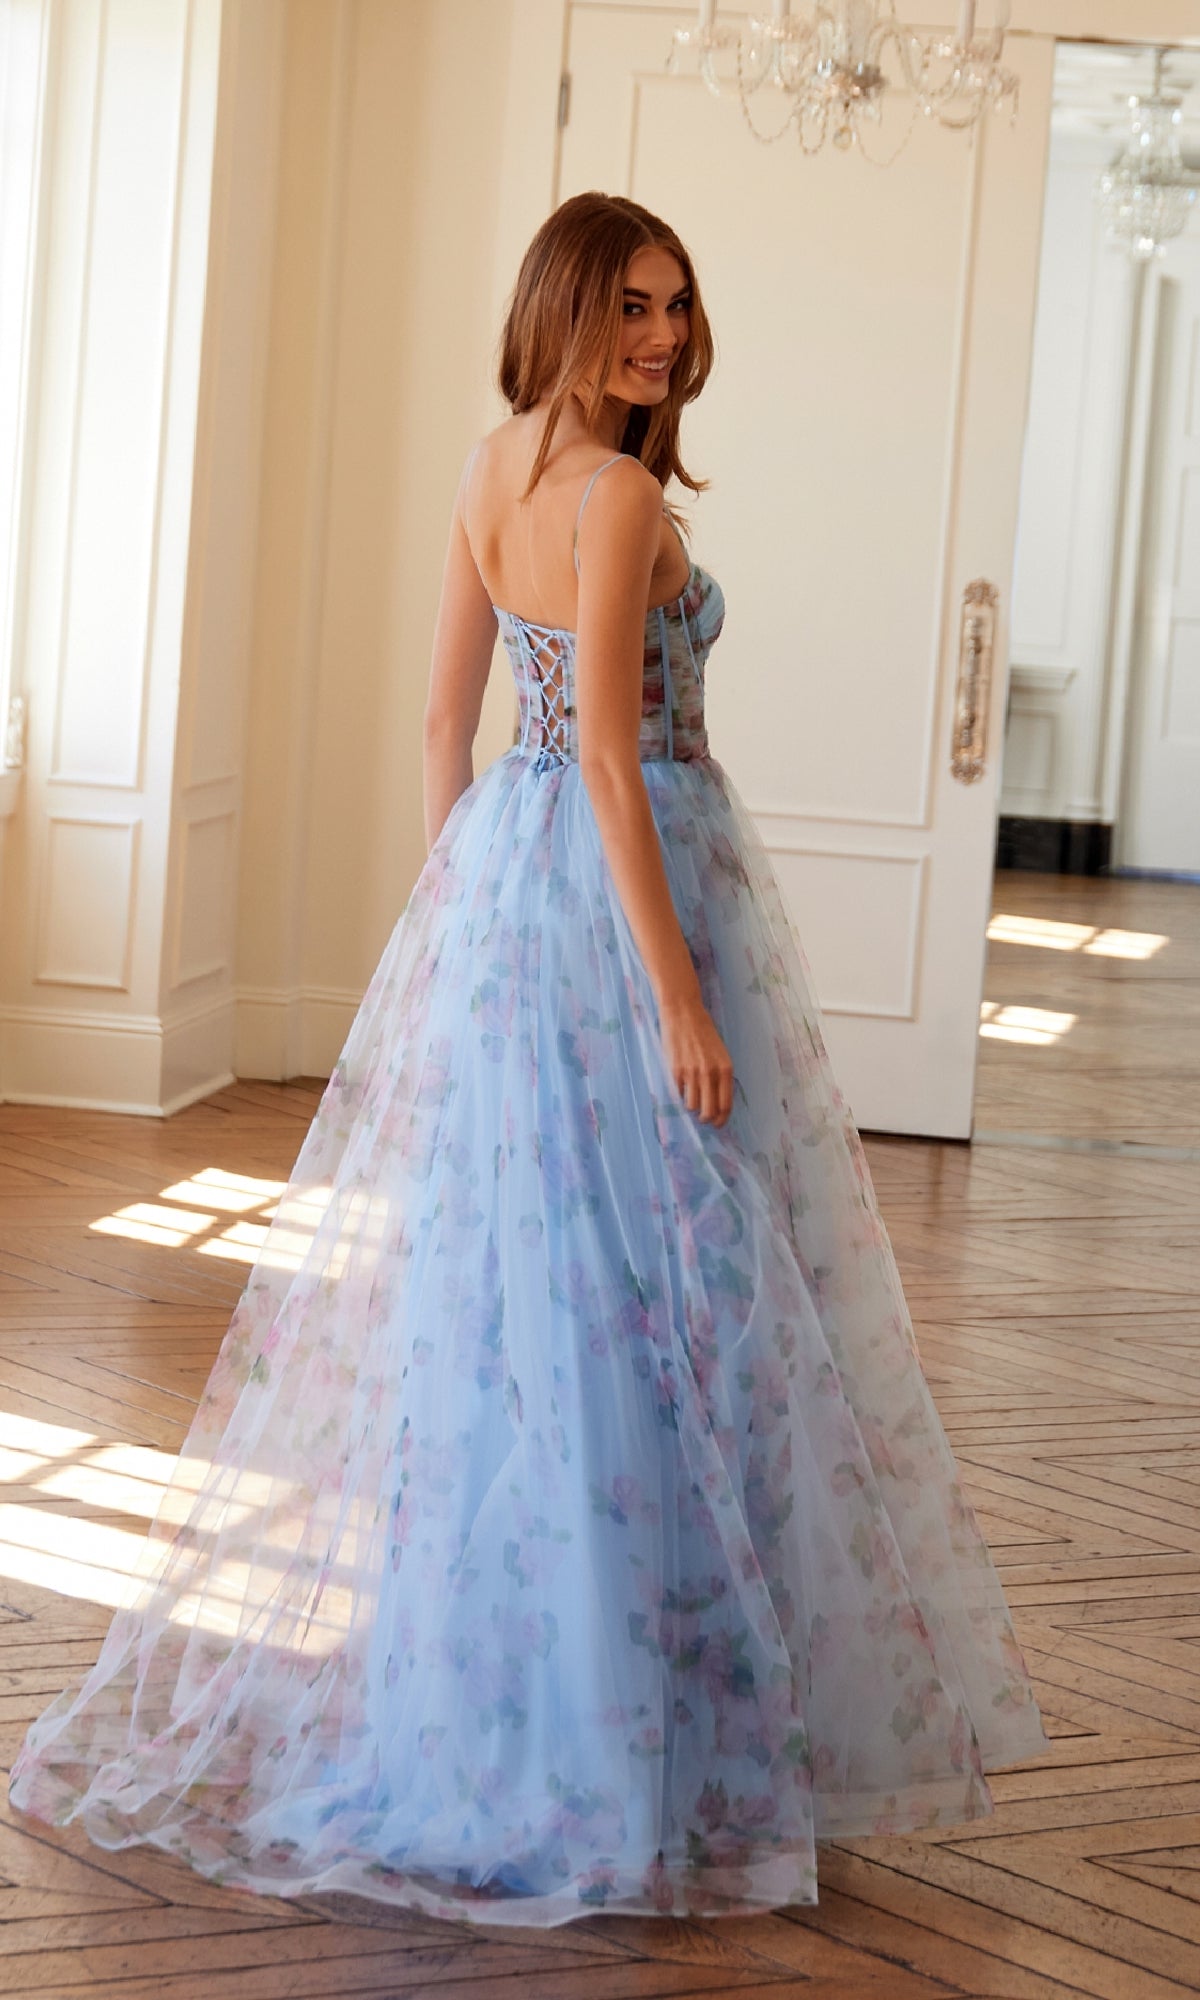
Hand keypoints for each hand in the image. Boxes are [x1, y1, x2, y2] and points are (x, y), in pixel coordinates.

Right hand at [659, 991, 734, 1127]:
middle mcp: (710, 1073)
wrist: (683, 1012)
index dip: (721, 1119)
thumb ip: (720, 1074)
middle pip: (709, 1111)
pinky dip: (680, 1095)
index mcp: (725, 1069)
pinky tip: (681, 1088)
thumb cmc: (703, 1031)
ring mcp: (691, 1073)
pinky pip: (678, 1094)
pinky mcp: (675, 1070)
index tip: (717, 1124)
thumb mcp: (719, 1053)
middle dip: (706, 1118)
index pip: (726, 1104)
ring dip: (692, 1106)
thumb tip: (716, 1100)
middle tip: (703, 1118)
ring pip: (692, 1106)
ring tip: (691, 1097)